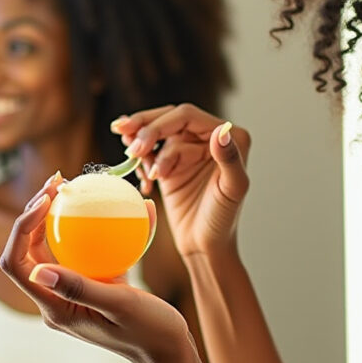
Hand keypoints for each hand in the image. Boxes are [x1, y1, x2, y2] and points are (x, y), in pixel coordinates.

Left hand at [0, 176, 198, 362]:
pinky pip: (84, 248)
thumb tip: (39, 271)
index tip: (46, 201)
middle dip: (34, 213)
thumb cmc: (149, 332)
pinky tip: (113, 201)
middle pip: (29, 250)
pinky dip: (92, 225)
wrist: (170, 351)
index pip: (17, 266)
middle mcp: (57, 298)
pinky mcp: (93, 282)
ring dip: (58, 214)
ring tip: (71, 184)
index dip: (20, 229)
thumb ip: (81, 288)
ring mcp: (74, 290)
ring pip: (53, 246)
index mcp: (55, 308)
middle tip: (58, 182)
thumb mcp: (120, 306)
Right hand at [111, 104, 250, 257]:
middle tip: (129, 148)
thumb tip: (221, 130)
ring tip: (132, 160)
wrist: (205, 246)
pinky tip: (145, 182)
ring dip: (141, 144)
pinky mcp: (171, 164)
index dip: (160, 125)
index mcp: (228, 136)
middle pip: (168, 118)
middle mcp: (209, 137)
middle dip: (144, 129)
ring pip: (156, 132)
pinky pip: (150, 151)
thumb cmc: (223, 220)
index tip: (141, 146)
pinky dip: (141, 161)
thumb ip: (229, 158)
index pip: (186, 117)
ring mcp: (188, 149)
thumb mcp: (232, 189)